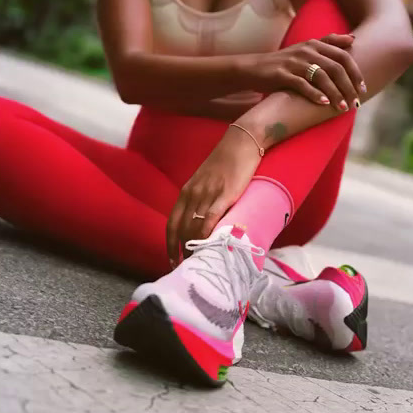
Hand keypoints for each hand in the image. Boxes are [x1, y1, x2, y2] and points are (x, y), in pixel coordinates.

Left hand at [166, 127, 261, 263]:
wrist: (241, 143)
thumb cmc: (225, 162)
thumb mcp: (206, 181)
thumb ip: (200, 199)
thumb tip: (199, 221)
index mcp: (186, 192)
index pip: (172, 224)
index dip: (170, 245)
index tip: (172, 261)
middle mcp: (193, 195)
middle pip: (182, 230)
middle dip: (182, 252)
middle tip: (188, 268)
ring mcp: (208, 195)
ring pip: (194, 227)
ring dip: (195, 248)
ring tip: (199, 264)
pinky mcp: (225, 195)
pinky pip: (211, 218)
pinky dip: (207, 235)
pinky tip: (208, 248)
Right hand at [243, 33, 365, 111]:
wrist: (254, 68)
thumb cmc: (285, 62)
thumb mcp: (306, 48)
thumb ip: (329, 42)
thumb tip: (353, 38)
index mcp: (315, 44)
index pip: (343, 55)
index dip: (355, 72)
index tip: (362, 88)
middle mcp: (306, 51)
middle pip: (335, 67)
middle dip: (348, 86)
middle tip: (355, 102)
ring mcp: (294, 62)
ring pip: (321, 77)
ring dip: (335, 93)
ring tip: (342, 107)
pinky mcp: (282, 74)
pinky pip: (302, 85)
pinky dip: (315, 95)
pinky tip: (324, 104)